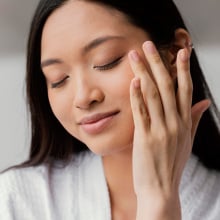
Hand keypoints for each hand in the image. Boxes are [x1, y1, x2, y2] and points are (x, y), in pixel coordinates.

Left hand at [128, 41, 209, 219]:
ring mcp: (160, 130)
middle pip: (167, 87)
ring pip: (152, 95)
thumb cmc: (171, 164)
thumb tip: (204, 102)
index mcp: (184, 123)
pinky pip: (141, 113)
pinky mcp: (145, 139)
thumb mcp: (186, 141)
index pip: (185, 90)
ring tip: (135, 56)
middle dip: (158, 63)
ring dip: (143, 73)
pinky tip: (133, 81)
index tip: (181, 51)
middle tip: (149, 44)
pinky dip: (137, 96)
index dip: (183, 69)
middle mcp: (175, 124)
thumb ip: (194, 120)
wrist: (160, 190)